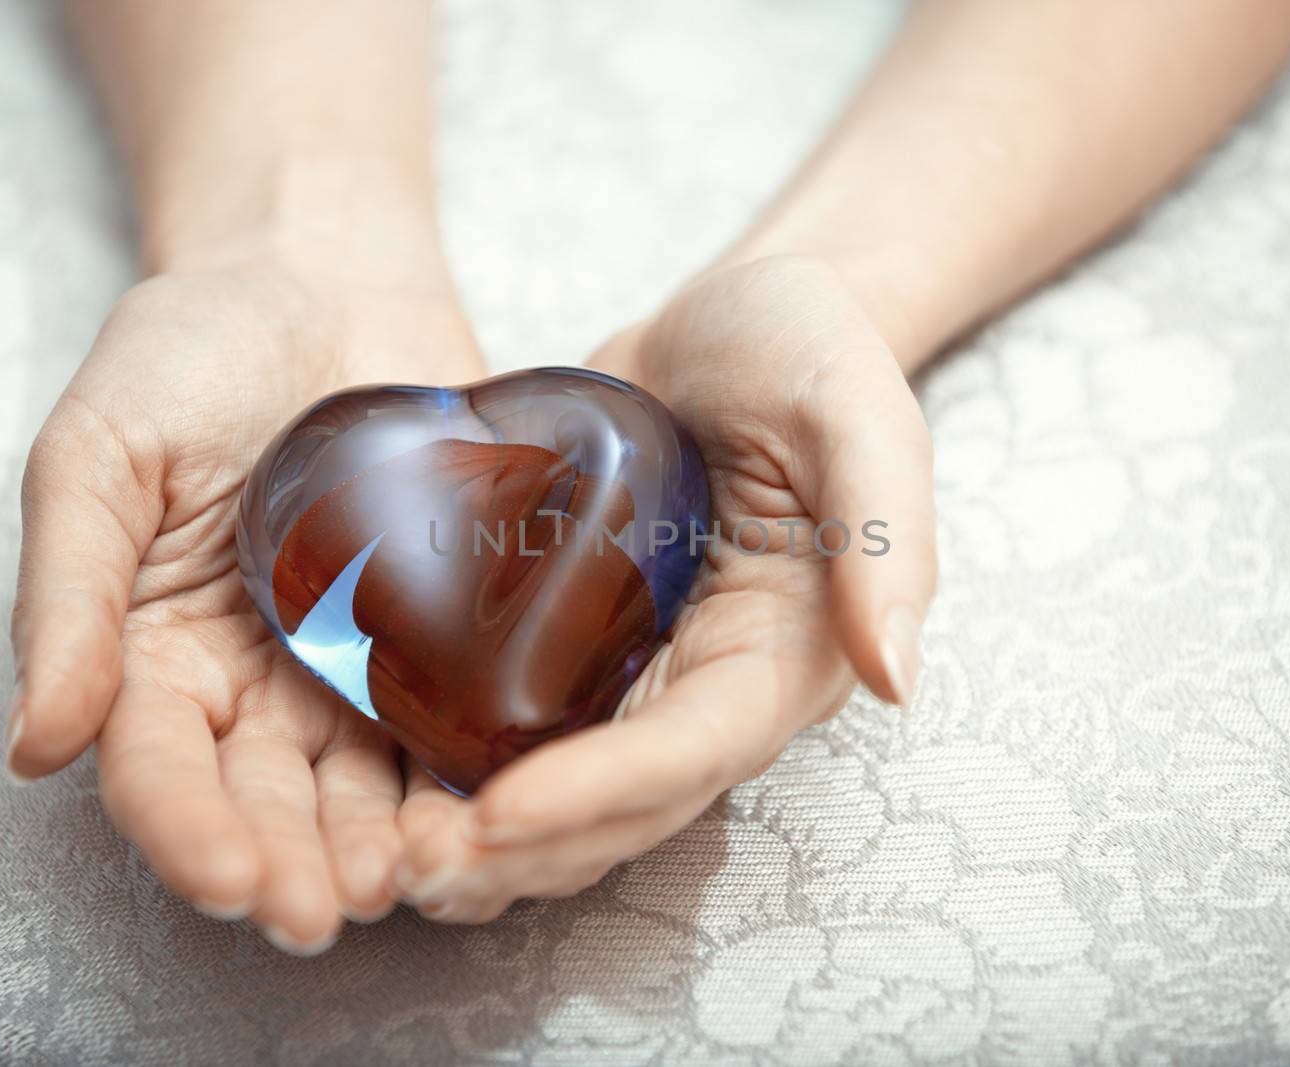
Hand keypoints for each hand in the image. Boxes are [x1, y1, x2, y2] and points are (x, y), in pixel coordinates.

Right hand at [7, 254, 484, 951]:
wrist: (321, 273)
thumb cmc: (191, 351)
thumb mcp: (98, 457)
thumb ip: (68, 598)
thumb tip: (37, 745)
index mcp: (159, 654)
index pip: (161, 768)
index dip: (188, 831)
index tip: (230, 879)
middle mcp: (260, 678)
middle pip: (272, 796)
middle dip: (298, 860)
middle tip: (328, 911)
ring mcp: (359, 659)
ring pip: (370, 777)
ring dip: (389, 839)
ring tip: (417, 880)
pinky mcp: (445, 627)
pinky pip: (458, 710)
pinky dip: (473, 763)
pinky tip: (499, 803)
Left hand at [391, 255, 936, 921]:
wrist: (735, 320)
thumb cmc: (807, 349)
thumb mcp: (858, 411)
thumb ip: (887, 534)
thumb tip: (897, 676)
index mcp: (788, 651)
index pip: (693, 752)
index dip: (601, 793)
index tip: (499, 814)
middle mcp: (717, 685)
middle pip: (625, 806)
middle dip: (526, 849)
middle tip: (411, 870)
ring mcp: (648, 674)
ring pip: (574, 794)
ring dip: (491, 844)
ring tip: (392, 864)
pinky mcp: (588, 647)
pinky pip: (533, 736)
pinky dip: (471, 779)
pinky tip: (397, 801)